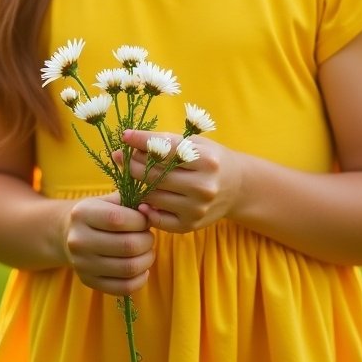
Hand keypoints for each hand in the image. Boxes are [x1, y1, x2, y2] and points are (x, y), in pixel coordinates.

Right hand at [64, 192, 154, 294]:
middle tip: (148, 237)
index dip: (140, 221)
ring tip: (147, 251)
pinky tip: (142, 269)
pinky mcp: (88, 281)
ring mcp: (82, 264)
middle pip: (127, 246)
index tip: (145, 220)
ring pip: (128, 268)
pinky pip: (123, 288)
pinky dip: (140, 279)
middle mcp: (79, 240)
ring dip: (147, 259)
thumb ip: (131, 200)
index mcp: (82, 213)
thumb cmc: (98, 213)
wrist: (69, 234)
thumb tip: (155, 210)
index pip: (118, 219)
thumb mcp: (109, 200)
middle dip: (147, 241)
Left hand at [118, 130, 243, 234]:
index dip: (141, 142)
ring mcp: (197, 208)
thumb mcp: (194, 144)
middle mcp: (203, 186)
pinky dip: (146, 209)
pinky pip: (158, 219)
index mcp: (206, 160)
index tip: (125, 136)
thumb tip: (127, 140)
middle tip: (124, 157)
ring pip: (152, 196)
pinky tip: (143, 199)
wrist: (237, 188)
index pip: (165, 149)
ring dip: (138, 185)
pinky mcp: (191, 225)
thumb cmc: (210, 159)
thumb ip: (164, 141)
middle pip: (155, 175)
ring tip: (134, 175)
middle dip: (134, 164)